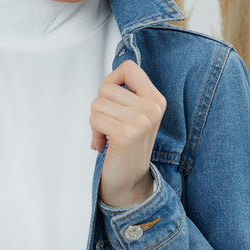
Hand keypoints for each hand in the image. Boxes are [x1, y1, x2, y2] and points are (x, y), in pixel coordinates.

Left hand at [90, 60, 165, 206]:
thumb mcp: (135, 114)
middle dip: (100, 107)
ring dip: (96, 122)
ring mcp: (141, 121)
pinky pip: (94, 119)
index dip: (112, 80)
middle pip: (106, 87)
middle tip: (110, 126)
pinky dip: (94, 133)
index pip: (129, 67)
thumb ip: (126, 93)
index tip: (112, 99)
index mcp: (156, 99)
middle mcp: (152, 108)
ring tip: (108, 137)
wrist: (130, 182)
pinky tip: (104, 146)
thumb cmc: (127, 145)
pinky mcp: (126, 134)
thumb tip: (110, 76)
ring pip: (97, 104)